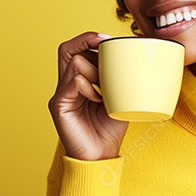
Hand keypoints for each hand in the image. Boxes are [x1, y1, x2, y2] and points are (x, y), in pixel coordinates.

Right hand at [47, 31, 127, 160]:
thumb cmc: (110, 129)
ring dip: (94, 68)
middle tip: (105, 42)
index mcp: (78, 81)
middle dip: (86, 40)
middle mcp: (66, 84)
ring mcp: (61, 94)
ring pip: (74, 62)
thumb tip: (136, 56)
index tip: (109, 38)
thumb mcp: (120, 97)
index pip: (76, 49)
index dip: (89, 38)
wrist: (102, 156)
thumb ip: (119, 78)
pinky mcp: (58, 105)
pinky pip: (72, 82)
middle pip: (66, 48)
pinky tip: (99, 99)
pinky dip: (89, 86)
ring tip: (104, 87)